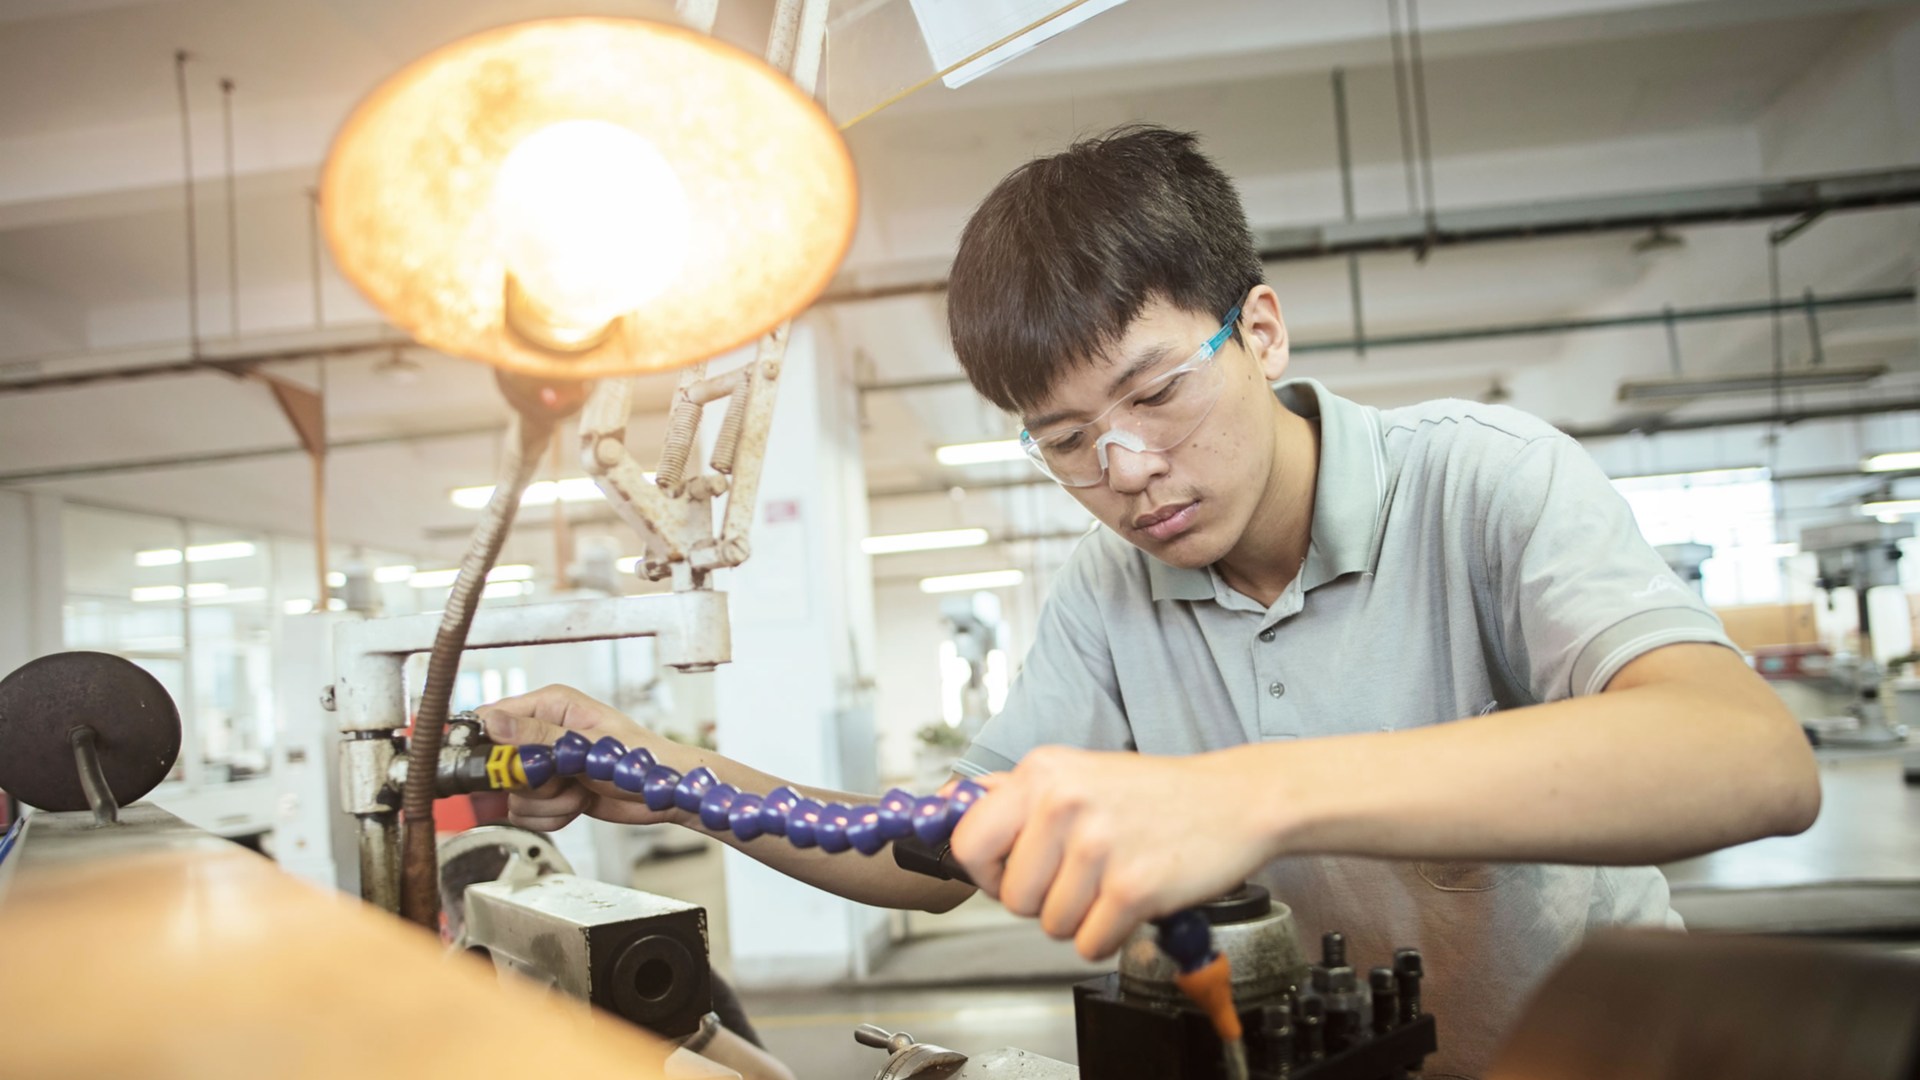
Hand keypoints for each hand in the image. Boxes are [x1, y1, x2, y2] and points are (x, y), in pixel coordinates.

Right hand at [478, 684, 684, 831]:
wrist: (664, 794)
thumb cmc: (641, 758)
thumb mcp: (588, 746)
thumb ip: (538, 737)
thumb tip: (493, 723)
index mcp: (550, 706)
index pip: (492, 718)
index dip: (487, 746)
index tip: (498, 768)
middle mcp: (542, 733)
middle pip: (497, 763)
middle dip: (528, 781)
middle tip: (558, 779)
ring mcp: (545, 765)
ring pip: (513, 794)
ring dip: (546, 803)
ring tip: (578, 791)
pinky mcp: (550, 792)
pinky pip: (527, 813)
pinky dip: (552, 816)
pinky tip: (579, 805)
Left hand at [948, 746, 1283, 960]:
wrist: (1235, 801)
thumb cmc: (1157, 794)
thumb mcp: (1078, 771)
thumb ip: (1017, 794)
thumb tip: (949, 806)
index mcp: (1042, 773)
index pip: (968, 842)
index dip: (987, 871)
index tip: (1011, 872)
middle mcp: (1064, 803)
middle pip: (1011, 897)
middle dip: (1043, 900)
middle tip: (1082, 875)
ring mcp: (1098, 847)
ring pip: (1050, 926)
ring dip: (1080, 918)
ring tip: (1112, 881)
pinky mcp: (1132, 889)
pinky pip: (1088, 943)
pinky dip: (1109, 935)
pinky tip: (1131, 900)